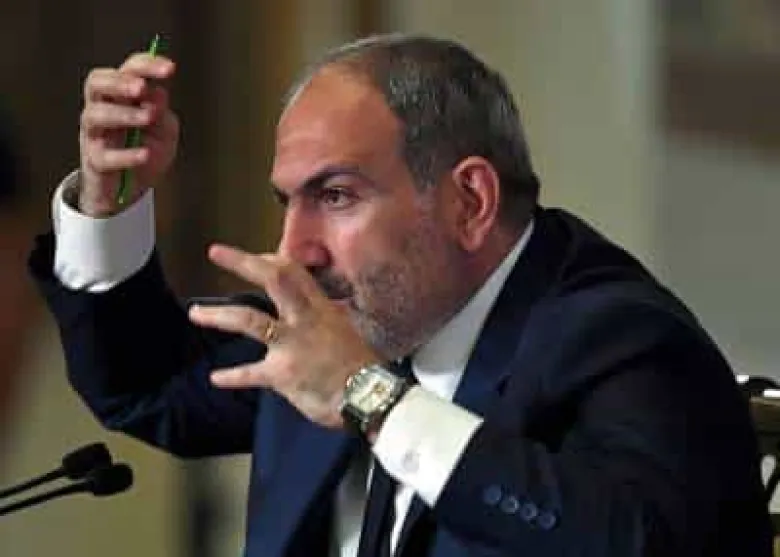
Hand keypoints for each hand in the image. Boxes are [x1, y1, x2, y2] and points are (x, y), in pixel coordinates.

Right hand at [78, 53, 178, 216]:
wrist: (132, 191)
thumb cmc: (147, 152)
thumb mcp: (165, 132)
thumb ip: (162, 113)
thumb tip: (158, 93)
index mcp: (122, 97)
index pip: (128, 71)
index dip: (147, 66)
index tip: (170, 69)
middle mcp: (103, 109)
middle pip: (96, 83)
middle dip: (119, 82)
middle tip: (142, 88)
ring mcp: (95, 135)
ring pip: (95, 115)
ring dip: (123, 114)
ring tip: (148, 118)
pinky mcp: (95, 162)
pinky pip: (104, 156)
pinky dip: (126, 155)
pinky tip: (145, 154)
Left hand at [188, 244, 381, 428]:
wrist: (369, 395)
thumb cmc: (362, 366)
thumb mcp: (346, 331)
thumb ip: (326, 319)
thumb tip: (318, 311)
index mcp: (320, 308)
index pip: (294, 271)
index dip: (270, 259)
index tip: (256, 256)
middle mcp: (304, 319)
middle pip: (273, 280)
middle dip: (243, 263)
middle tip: (217, 252)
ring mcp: (291, 344)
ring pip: (249, 320)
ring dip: (218, 316)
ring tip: (196, 313)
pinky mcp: (282, 373)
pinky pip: (251, 374)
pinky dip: (232, 376)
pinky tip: (216, 377)